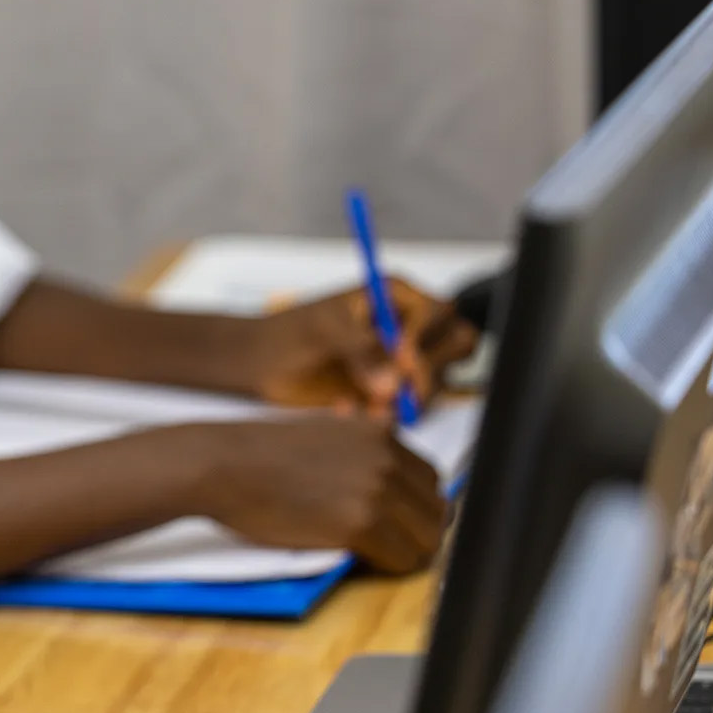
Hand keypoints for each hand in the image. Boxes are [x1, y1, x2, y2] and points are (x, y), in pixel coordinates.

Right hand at [186, 415, 447, 572]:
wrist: (221, 464)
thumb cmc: (257, 454)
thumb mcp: (322, 431)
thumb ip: (361, 447)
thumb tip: (387, 474)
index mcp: (380, 432)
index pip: (430, 479)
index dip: (414, 505)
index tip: (397, 520)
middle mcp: (387, 457)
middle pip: (436, 509)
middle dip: (417, 529)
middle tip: (390, 543)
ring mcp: (377, 490)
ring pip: (425, 539)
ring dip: (406, 551)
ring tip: (377, 555)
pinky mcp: (360, 524)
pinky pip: (401, 559)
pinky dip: (389, 566)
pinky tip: (363, 560)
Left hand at [246, 281, 478, 415]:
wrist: (255, 366)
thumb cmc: (284, 336)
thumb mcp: (321, 333)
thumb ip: (361, 350)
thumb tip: (394, 383)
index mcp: (396, 296)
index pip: (441, 312)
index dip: (424, 337)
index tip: (398, 358)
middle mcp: (407, 326)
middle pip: (456, 343)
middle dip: (432, 369)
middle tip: (397, 388)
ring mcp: (401, 362)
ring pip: (438, 380)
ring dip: (408, 397)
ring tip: (365, 402)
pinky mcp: (390, 393)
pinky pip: (410, 408)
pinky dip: (384, 415)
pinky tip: (346, 408)